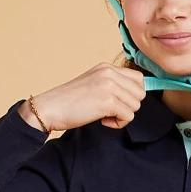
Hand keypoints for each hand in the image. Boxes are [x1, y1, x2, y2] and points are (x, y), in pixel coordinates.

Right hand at [21, 63, 146, 133]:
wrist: (50, 108)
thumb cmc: (69, 102)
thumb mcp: (93, 85)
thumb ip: (112, 85)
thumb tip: (134, 97)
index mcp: (106, 67)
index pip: (138, 79)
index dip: (133, 95)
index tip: (119, 104)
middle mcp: (109, 73)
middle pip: (140, 93)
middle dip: (129, 106)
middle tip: (111, 111)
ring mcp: (109, 86)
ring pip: (135, 106)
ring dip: (122, 116)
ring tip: (105, 115)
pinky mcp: (107, 101)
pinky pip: (128, 116)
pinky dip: (118, 124)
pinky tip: (103, 120)